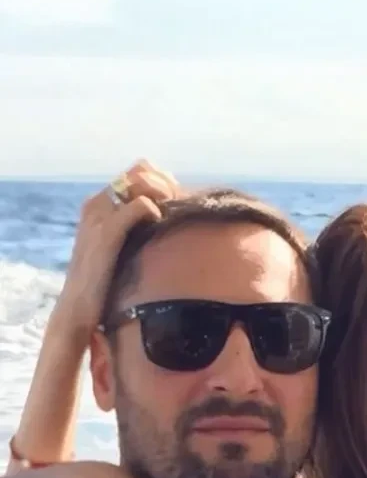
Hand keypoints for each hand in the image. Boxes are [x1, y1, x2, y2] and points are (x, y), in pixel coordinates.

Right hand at [51, 159, 181, 342]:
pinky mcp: (108, 231)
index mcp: (98, 204)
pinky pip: (141, 205)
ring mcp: (100, 214)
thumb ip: (131, 229)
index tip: (175, 203)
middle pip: (141, 169)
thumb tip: (163, 219)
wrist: (78, 308)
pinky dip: (156, 212)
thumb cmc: (101, 284)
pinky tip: (160, 227)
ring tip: (171, 217)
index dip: (161, 182)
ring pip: (141, 181)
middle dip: (165, 184)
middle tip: (177, 208)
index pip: (137, 172)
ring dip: (163, 194)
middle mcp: (97, 202)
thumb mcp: (116, 248)